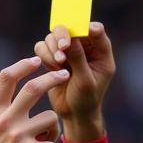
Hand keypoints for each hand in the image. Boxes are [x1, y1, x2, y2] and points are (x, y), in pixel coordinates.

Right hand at [0, 57, 66, 142]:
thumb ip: (2, 115)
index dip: (23, 65)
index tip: (36, 58)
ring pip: (50, 119)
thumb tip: (23, 95)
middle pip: (34, 88)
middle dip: (53, 77)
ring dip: (52, 131)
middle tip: (65, 73)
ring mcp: (18, 137)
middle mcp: (4, 121)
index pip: (7, 78)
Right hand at [34, 21, 114, 138]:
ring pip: (54, 36)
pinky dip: (44, 54)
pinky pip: (43, 46)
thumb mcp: (85, 81)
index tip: (82, 33)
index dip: (86, 27)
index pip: (95, 30)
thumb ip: (79, 59)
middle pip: (70, 27)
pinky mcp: (53, 57)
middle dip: (63, 35)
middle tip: (62, 48)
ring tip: (58, 64)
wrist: (74, 114)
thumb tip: (70, 39)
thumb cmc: (86, 100)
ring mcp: (68, 51)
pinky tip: (53, 68)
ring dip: (53, 47)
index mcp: (100, 51)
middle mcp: (84, 47)